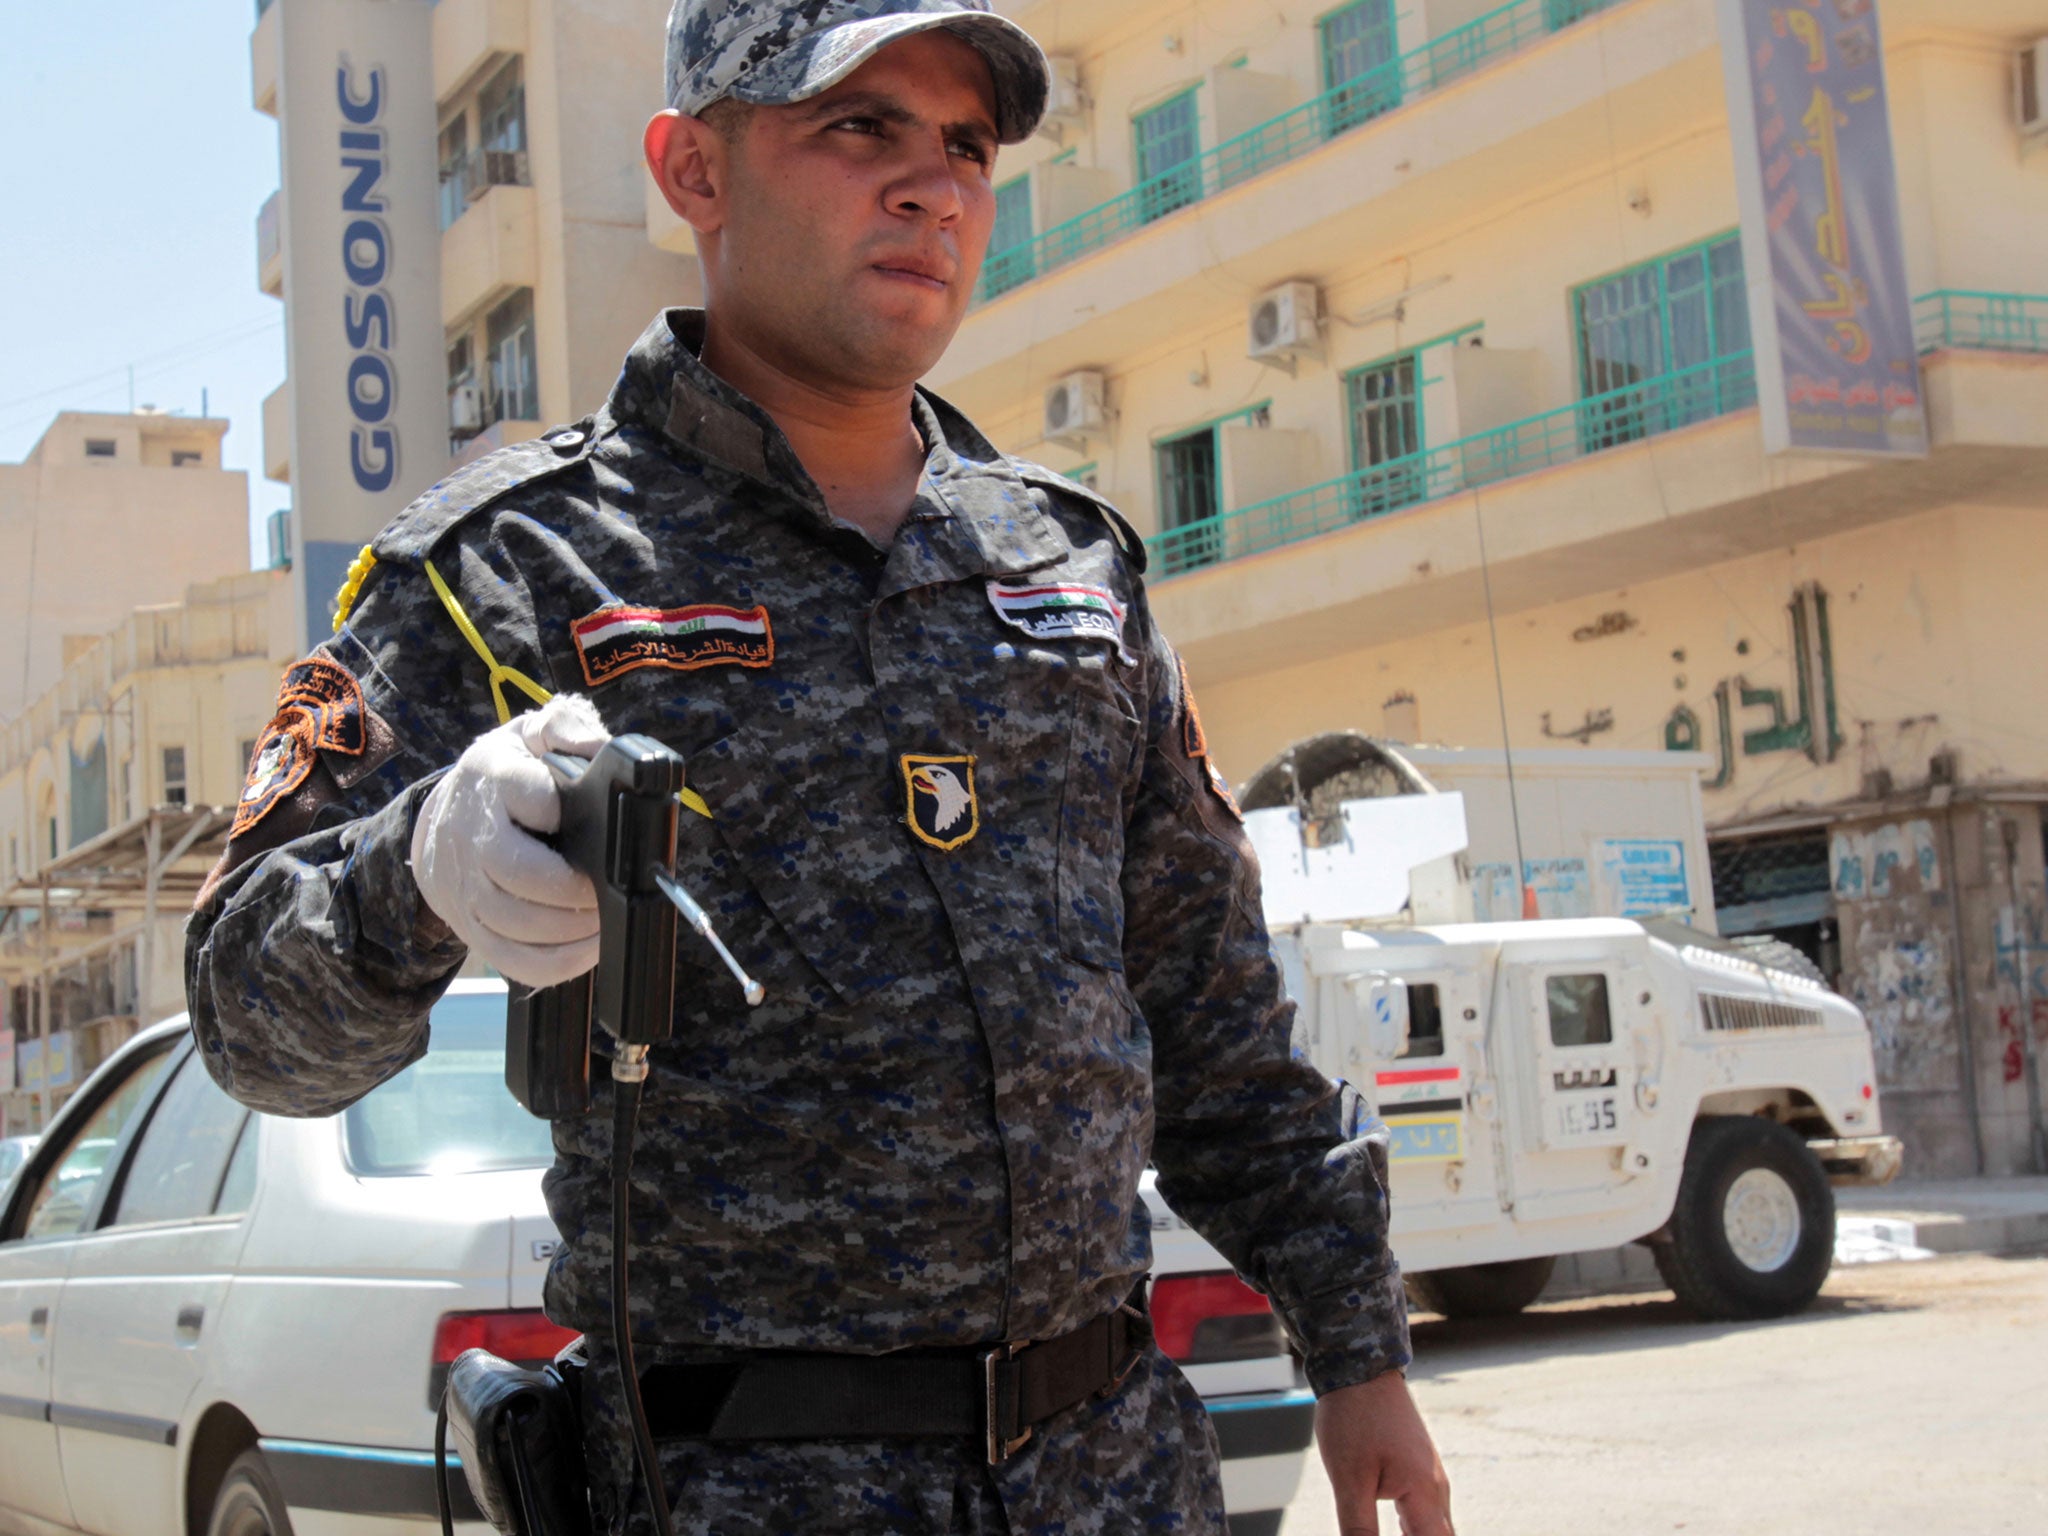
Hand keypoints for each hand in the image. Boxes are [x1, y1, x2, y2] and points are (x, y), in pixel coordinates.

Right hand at [411, 695, 610, 986]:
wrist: (447, 818)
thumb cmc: (510, 775)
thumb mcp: (532, 735)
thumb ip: (566, 728)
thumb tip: (601, 747)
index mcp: (494, 779)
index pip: (522, 792)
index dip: (553, 806)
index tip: (572, 814)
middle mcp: (472, 835)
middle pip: (514, 872)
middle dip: (570, 888)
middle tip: (605, 887)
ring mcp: (467, 887)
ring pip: (512, 922)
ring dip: (569, 929)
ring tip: (603, 918)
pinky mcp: (472, 927)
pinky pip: (513, 959)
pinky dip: (557, 962)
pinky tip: (588, 948)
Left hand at [1315, 1368, 1452, 1534]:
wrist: (1360, 1366)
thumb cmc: (1353, 1418)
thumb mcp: (1349, 1478)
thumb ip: (1359, 1528)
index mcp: (1425, 1494)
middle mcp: (1436, 1490)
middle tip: (1387, 1535)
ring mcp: (1429, 1478)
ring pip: (1434, 1531)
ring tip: (1388, 1532)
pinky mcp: (1417, 1471)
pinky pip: (1424, 1515)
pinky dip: (1415, 1533)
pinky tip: (1402, 1535)